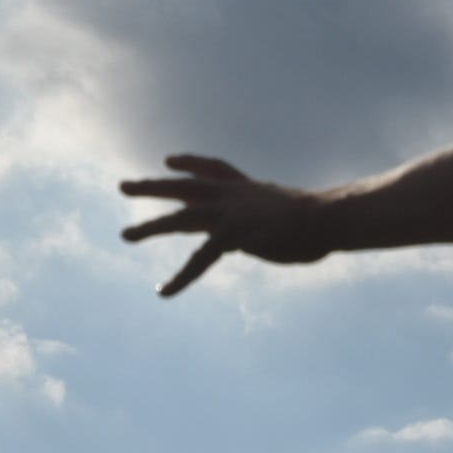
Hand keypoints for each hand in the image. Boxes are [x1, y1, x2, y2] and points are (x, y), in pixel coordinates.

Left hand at [118, 154, 333, 296]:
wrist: (327, 217)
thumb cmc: (325, 219)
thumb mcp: (293, 214)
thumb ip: (276, 222)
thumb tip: (280, 234)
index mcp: (250, 188)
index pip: (214, 169)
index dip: (190, 164)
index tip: (169, 161)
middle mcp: (234, 196)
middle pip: (185, 187)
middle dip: (153, 186)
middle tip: (124, 186)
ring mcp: (230, 214)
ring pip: (180, 218)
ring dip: (150, 227)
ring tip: (125, 235)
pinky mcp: (232, 235)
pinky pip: (198, 259)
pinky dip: (180, 278)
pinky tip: (164, 291)